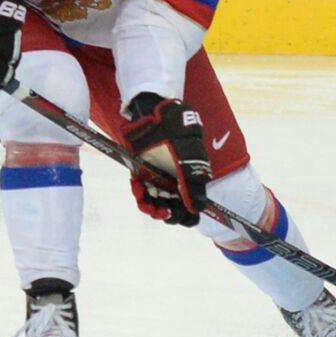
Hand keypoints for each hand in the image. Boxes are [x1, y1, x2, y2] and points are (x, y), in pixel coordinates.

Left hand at [121, 94, 211, 225]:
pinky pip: (143, 194)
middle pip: (173, 211)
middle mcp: (178, 185)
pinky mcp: (146, 177)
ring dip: (149, 204)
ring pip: (156, 205)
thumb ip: (193, 185)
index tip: (176, 214)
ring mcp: (162, 181)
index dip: (185, 216)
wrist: (154, 120)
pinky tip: (137, 184)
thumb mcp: (189, 161)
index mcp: (193, 182)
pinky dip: (139, 193)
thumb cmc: (177, 136)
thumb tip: (198, 209)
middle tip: (158, 209)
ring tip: (143, 193)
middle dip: (165, 212)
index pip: (192, 210)